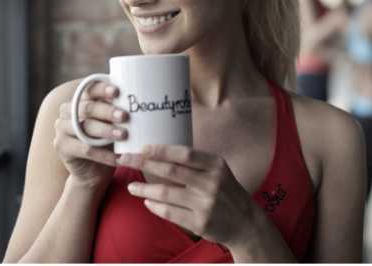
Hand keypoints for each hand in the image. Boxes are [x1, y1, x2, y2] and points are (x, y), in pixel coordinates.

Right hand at [54, 82, 127, 189]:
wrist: (94, 170)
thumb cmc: (107, 140)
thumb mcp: (113, 123)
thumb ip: (119, 109)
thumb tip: (143, 98)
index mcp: (80, 100)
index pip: (89, 89)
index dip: (102, 89)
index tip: (117, 92)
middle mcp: (67, 112)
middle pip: (88, 108)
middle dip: (108, 111)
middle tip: (125, 116)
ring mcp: (62, 129)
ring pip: (86, 127)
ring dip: (106, 131)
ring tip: (124, 135)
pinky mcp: (62, 147)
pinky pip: (85, 149)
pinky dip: (104, 154)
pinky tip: (118, 157)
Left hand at [118, 145, 256, 247]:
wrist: (245, 223)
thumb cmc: (227, 192)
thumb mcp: (219, 171)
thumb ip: (197, 163)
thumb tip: (162, 152)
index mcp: (216, 165)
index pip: (185, 154)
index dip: (162, 150)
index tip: (143, 147)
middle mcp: (211, 183)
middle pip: (171, 171)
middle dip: (144, 163)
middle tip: (125, 160)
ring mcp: (205, 204)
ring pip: (166, 193)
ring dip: (144, 189)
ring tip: (131, 187)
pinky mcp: (199, 223)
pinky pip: (170, 212)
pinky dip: (155, 207)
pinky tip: (147, 202)